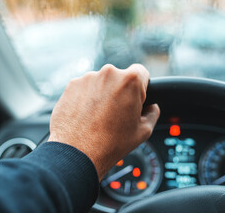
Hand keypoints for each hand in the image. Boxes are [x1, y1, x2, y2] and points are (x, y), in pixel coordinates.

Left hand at [48, 64, 159, 179]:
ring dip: (102, 94)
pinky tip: (86, 116)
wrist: (77, 153)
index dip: (141, 87)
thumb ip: (152, 113)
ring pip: (101, 82)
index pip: (141, 72)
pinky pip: (84, 88)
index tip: (135, 99)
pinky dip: (86, 98)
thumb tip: (151, 107)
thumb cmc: (110, 143)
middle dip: (120, 91)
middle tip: (116, 113)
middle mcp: (108, 73)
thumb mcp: (143, 131)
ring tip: (99, 117)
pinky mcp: (72, 85)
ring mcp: (87, 78)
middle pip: (119, 77)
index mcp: (130, 80)